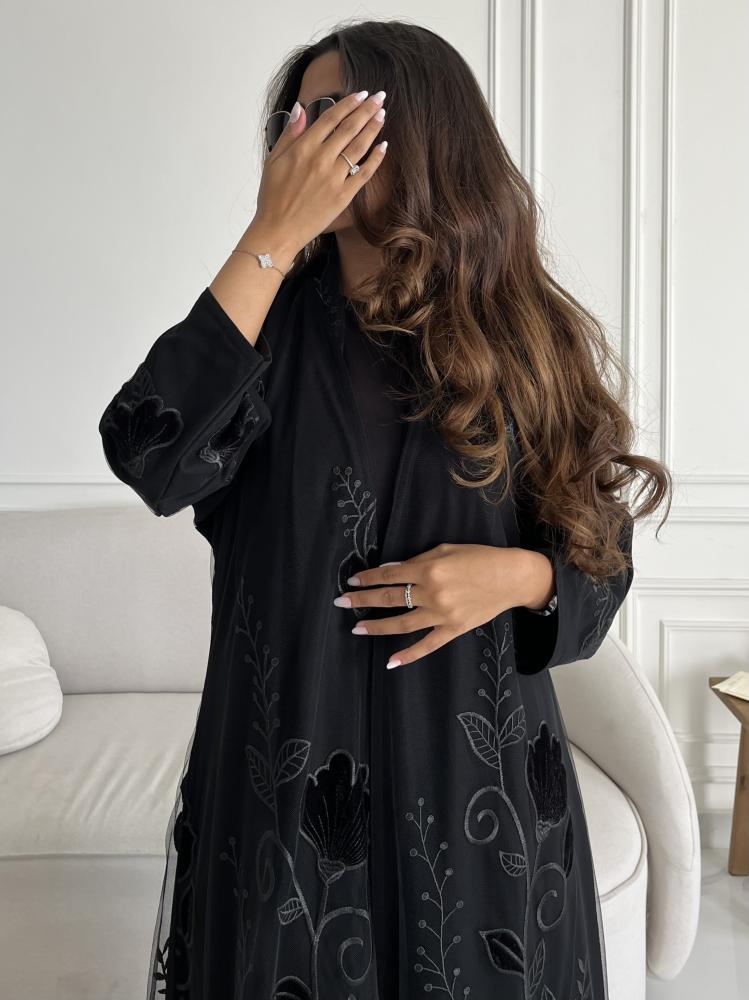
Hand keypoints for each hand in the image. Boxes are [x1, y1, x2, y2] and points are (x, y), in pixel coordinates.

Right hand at [253, 89, 388, 257]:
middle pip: (349, 128)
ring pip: (359, 147)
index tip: (361, 94)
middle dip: (367, 109)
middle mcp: (321, 160)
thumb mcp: (273, 161)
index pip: (331, 118)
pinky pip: (364, 173)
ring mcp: (334, 178)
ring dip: (373, 128)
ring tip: (382, 114)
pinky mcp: (343, 196)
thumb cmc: (272, 197)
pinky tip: (384, 146)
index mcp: (303, 148)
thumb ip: (290, 134)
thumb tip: (301, 109)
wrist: (278, 231)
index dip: (348, 103)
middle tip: (380, 97)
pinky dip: (376, 158)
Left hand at [333, 542, 554, 668]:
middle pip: (390, 599)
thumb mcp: (446, 550)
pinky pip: (427, 645)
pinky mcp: (453, 630)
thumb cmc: (479, 557)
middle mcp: (433, 593)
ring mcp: (442, 615)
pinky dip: (409, 655)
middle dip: (363, 600)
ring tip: (357, 628)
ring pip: (402, 624)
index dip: (369, 578)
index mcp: (430, 568)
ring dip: (377, 627)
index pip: (390, 575)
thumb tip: (389, 570)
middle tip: (341, 602)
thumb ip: (416, 560)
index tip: (351, 581)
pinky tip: (390, 661)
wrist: (511, 577)